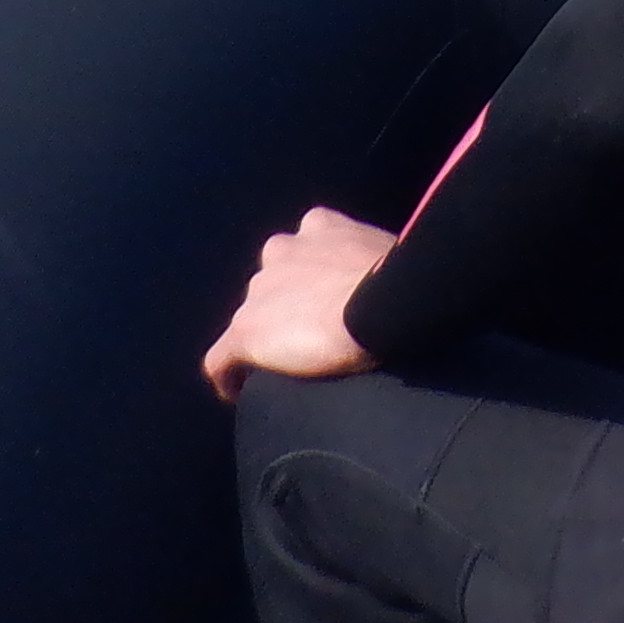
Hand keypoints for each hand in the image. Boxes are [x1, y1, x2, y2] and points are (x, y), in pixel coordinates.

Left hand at [199, 206, 397, 399]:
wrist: (384, 305)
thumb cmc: (402, 281)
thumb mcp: (391, 258)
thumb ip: (373, 263)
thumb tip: (393, 282)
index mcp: (319, 227)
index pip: (303, 250)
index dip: (312, 278)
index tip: (325, 303)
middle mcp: (281, 250)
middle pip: (273, 283)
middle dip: (287, 307)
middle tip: (314, 339)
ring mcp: (259, 292)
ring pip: (251, 319)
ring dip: (267, 340)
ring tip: (290, 369)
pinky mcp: (245, 331)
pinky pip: (221, 359)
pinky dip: (228, 377)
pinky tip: (240, 395)